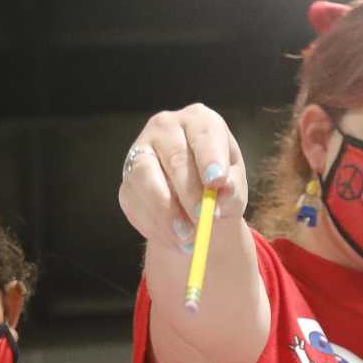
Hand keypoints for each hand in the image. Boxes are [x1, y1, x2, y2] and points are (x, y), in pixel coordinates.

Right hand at [117, 104, 249, 254]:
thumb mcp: (234, 188)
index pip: (204, 133)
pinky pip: (136, 204)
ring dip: (167, 213)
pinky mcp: (127, 182)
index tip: (217, 182)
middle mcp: (165, 128)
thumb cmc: (218, 187)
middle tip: (204, 219)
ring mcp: (141, 153)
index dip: (210, 158)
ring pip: (146, 179)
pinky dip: (157, 227)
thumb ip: (232, 188)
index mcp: (199, 121)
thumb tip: (223, 189)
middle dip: (189, 192)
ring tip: (188, 239)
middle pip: (174, 157)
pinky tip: (175, 241)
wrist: (194, 204)